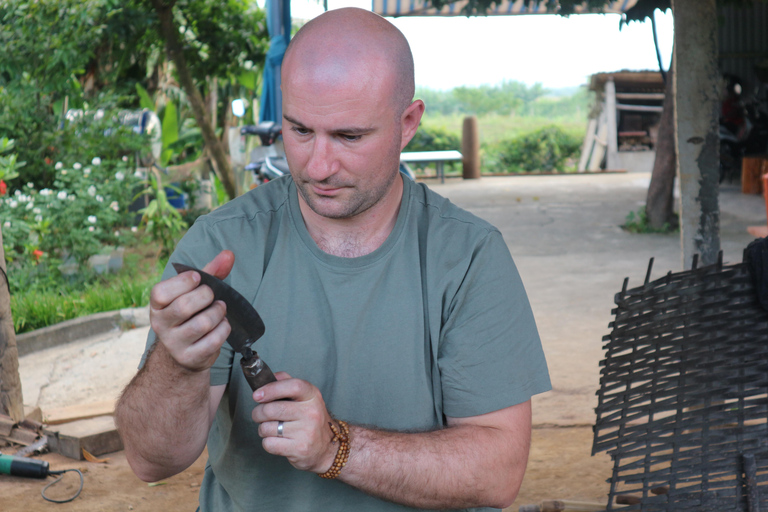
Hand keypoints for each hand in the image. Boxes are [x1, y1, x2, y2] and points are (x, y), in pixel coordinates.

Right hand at [149, 250, 234, 371]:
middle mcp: (160, 325)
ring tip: (220, 309)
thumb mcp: (195, 292)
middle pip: (184, 306)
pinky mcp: (190, 357)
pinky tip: (222, 325)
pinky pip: (213, 340)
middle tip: (212, 296)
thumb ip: (210, 272)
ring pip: (202, 324)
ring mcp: (174, 344)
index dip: (183, 282)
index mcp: (157, 306)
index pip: (161, 292)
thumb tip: (229, 254)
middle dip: (206, 296)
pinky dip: (224, 329)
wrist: (186, 353)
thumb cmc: (192, 314)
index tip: (197, 278)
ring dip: (218, 312)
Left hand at [252, 372, 338, 473]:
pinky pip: (269, 444)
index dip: (271, 389)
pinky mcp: (299, 449)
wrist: (327, 447)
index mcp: (312, 396)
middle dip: (258, 413)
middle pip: (271, 409)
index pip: (292, 386)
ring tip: (272, 429)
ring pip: (266, 428)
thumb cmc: (310, 419)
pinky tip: (277, 441)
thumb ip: (287, 383)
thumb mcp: (306, 397)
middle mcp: (311, 412)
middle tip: (259, 415)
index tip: (257, 395)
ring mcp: (306, 432)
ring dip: (263, 429)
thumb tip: (269, 376)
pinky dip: (268, 443)